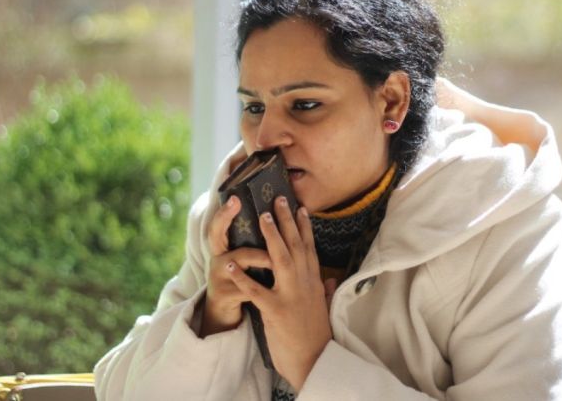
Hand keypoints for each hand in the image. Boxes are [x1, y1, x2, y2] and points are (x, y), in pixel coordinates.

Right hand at [201, 196, 272, 336]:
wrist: (225, 312)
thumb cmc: (240, 279)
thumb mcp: (242, 258)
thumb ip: (251, 241)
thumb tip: (271, 213)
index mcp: (222, 247)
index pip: (218, 223)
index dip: (224, 211)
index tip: (235, 198)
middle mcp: (216, 258)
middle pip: (216, 235)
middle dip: (227, 219)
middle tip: (253, 211)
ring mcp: (217, 276)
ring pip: (237, 260)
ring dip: (259, 256)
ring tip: (276, 253)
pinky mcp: (224, 295)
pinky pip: (245, 287)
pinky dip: (262, 285)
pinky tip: (276, 281)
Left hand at [226, 196, 331, 390]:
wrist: (316, 361)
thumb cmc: (317, 336)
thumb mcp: (323, 309)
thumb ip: (326, 292)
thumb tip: (332, 281)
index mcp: (314, 282)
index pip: (309, 248)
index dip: (304, 227)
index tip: (299, 207)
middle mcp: (305, 284)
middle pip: (295, 246)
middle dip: (285, 221)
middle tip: (276, 199)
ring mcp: (291, 296)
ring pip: (281, 260)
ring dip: (270, 238)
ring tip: (260, 217)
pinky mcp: (276, 311)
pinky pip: (256, 292)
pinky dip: (242, 278)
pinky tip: (230, 266)